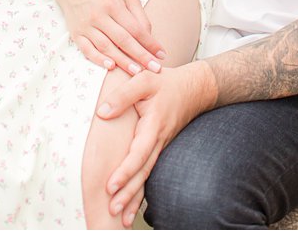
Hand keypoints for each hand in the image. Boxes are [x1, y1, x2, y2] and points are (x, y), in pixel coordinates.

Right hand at [46, 0, 166, 75]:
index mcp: (114, 5)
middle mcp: (100, 16)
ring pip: (106, 47)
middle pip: (123, 40)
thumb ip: (138, 14)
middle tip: (154, 68)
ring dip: (122, 61)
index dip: (150, 43)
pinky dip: (98, 59)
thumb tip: (149, 35)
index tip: (162, 54)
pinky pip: (87, 50)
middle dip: (140, 56)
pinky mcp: (75, 34)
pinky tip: (110, 67)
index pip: (136, 28)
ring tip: (136, 72)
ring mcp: (86, 26)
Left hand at [96, 62, 216, 225]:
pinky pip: (149, 170)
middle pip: (143, 172)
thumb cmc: (167, 83)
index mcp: (154, 126)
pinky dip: (141, 189)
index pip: (139, 153)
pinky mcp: (160, 147)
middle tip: (113, 211)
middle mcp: (159, 140)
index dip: (125, 171)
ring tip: (122, 218)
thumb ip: (123, 95)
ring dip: (135, 197)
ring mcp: (161, 146)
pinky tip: (132, 205)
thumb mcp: (145, 80)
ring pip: (147, 175)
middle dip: (129, 194)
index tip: (110, 186)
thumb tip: (102, 112)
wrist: (195, 88)